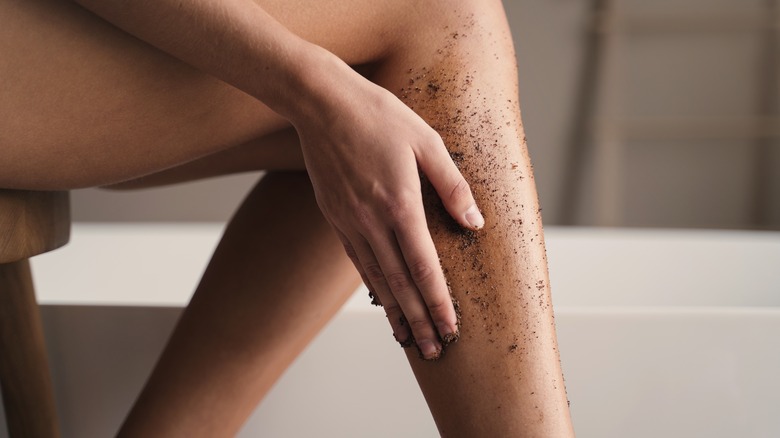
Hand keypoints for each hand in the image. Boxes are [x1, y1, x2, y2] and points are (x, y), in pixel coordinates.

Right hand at [293, 71, 483, 359]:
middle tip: (433, 351)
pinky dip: (373, 287)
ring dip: (395, 313)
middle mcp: (373, 222)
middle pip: (400, 284)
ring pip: (377, 279)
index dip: (438, 302)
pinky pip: (358, 262)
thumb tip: (474, 223)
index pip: (425, 267)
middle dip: (419, 321)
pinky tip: (382, 302)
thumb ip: (452, 186)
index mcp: (400, 205)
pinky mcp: (336, 218)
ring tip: (409, 340)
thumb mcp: (427, 142)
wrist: (321, 105)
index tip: (450, 329)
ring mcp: (351, 223)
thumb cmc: (378, 116)